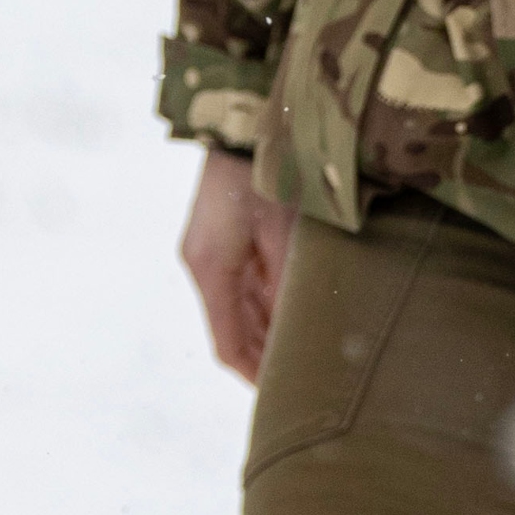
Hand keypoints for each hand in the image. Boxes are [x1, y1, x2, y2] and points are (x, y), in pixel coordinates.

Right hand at [180, 147, 297, 383]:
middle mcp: (204, 264)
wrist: (242, 118)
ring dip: (271, 329)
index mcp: (210, 269)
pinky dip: (270, 302)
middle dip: (267, 356)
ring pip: (243, 308)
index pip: (228, 344)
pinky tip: (299, 310)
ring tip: (309, 350)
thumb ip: (290, 283)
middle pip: (235, 329)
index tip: (283, 395)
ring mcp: (212, 249)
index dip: (255, 374)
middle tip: (306, 379)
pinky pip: (246, 283)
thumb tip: (303, 331)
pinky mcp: (224, 235)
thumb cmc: (267, 171)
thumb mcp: (285, 232)